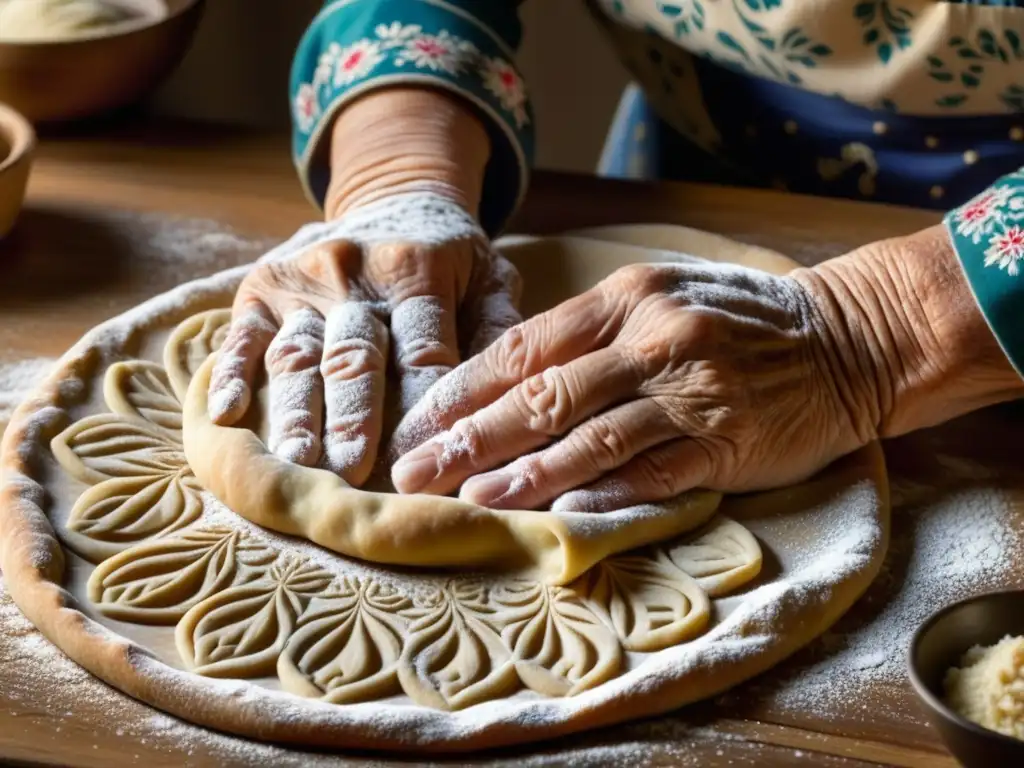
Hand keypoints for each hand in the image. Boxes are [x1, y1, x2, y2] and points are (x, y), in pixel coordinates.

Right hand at [207, 201, 520, 486]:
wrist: (395, 195)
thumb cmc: (451, 256)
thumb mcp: (490, 276)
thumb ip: (501, 329)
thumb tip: (507, 396)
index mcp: (418, 269)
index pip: (422, 352)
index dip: (422, 410)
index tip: (422, 461)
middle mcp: (354, 273)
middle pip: (354, 356)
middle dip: (353, 418)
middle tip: (349, 474)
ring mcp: (303, 281)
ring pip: (298, 353)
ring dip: (295, 410)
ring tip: (293, 462)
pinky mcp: (262, 287)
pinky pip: (243, 334)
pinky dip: (232, 373)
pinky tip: (226, 415)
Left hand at [391, 227, 1023, 511]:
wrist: (847, 337)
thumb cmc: (738, 318)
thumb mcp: (661, 296)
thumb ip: (590, 331)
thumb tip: (508, 374)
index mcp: (626, 297)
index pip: (524, 346)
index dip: (463, 387)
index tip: (417, 421)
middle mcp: (652, 340)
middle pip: (543, 395)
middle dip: (470, 436)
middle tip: (414, 470)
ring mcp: (690, 393)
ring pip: (591, 439)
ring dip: (525, 473)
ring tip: (470, 499)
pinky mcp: (725, 444)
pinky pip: (654, 474)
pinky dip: (606, 496)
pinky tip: (561, 517)